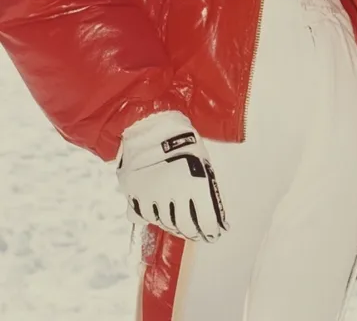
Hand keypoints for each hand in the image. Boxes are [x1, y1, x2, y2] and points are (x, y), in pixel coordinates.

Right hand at [117, 110, 226, 241]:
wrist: (153, 128)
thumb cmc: (184, 143)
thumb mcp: (202, 164)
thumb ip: (205, 191)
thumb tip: (211, 214)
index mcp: (196, 185)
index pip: (206, 221)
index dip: (211, 231)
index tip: (213, 234)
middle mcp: (175, 195)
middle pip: (185, 226)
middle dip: (193, 232)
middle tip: (197, 233)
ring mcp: (154, 196)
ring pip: (166, 223)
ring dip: (174, 226)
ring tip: (181, 225)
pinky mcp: (136, 196)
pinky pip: (146, 216)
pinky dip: (155, 218)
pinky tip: (162, 215)